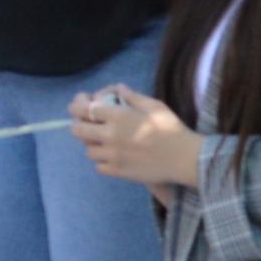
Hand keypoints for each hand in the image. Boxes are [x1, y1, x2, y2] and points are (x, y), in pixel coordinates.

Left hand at [68, 82, 202, 189]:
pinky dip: (102, 161)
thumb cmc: (171, 128)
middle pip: (78, 130)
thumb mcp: (154, 105)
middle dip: (79, 124)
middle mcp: (110, 136)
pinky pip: (99, 167)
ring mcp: (112, 156)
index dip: (78, 105)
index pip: (85, 109)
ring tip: (104, 142)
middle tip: (86, 124)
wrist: (183, 158)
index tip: (79, 104)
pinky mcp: (117, 172)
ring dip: (93, 144)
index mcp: (118, 117)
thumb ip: (132, 96)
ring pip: (88, 150)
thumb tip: (118, 89)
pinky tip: (112, 156)